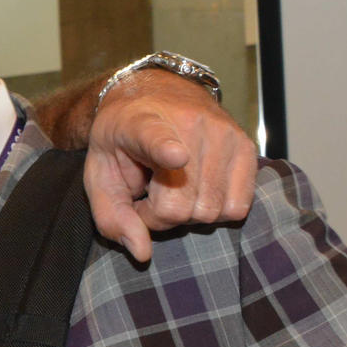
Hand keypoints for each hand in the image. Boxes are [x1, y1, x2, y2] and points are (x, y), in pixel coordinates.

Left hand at [87, 70, 256, 262]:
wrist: (154, 93)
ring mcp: (224, 134)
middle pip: (181, 206)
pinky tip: (198, 189)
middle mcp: (189, 124)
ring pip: (211, 211)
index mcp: (140, 124)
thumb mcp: (100, 174)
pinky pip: (238, 207)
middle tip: (149, 193)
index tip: (174, 157)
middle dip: (159, 215)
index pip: (156, 139)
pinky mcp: (247, 147)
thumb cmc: (122, 141)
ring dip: (188, 213)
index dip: (165, 150)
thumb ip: (112, 216)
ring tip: (173, 188)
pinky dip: (216, 210)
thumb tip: (143, 253)